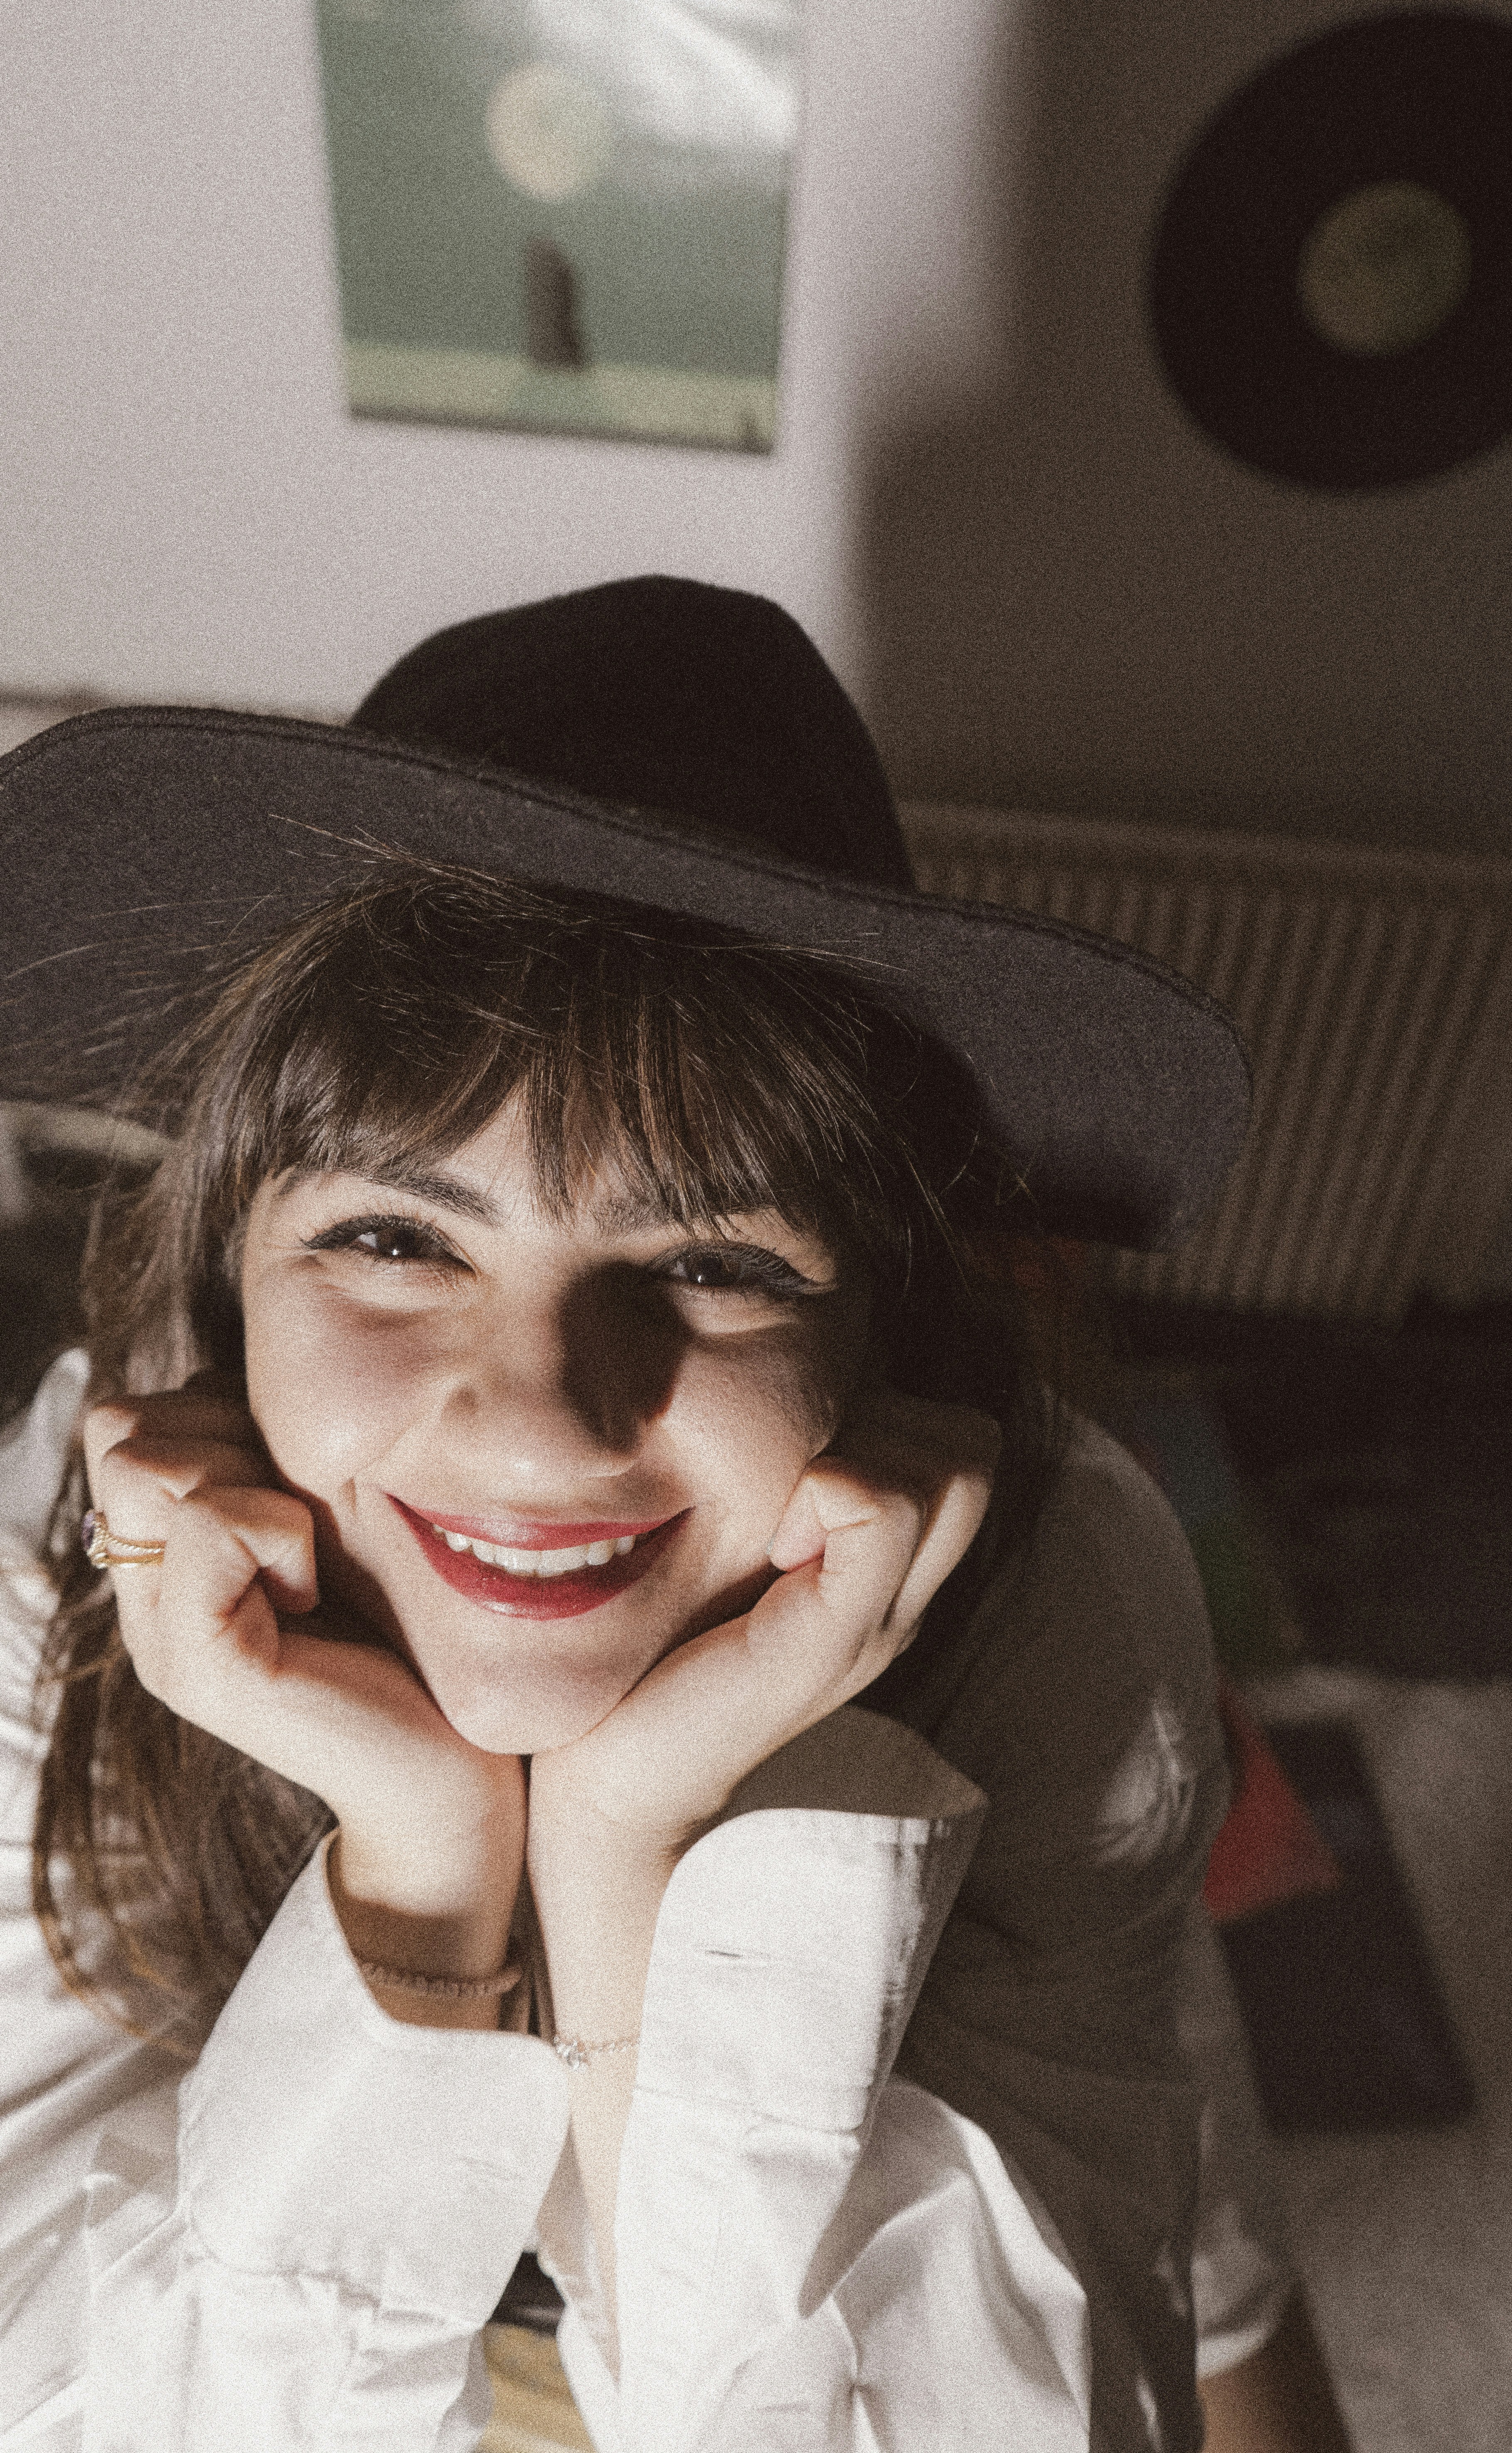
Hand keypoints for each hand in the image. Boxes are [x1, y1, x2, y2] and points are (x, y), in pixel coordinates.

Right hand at [81, 1373, 525, 1917]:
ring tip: (307, 1559)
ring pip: (151, 1464)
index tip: (295, 1490)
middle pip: (121, 1431)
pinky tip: (314, 1593)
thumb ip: (270, 1461)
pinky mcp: (203, 1670)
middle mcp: (142, 1600)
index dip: (216, 1416)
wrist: (456, 1776)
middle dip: (228, 1439)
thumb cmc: (413, 1634)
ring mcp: (160, 1639)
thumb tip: (252, 1375)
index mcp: (165, 1561)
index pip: (124, 1420)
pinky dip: (281, 1532)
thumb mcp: (332, 1523)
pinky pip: (210, 1522)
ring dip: (256, 1482)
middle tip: (302, 1525)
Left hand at [529, 1386, 999, 1849]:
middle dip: (885, 1425)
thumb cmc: (654, 1656)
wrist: (616, 1790)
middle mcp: (903, 1599)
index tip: (798, 1470)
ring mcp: (880, 1624)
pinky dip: (831, 1491)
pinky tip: (771, 1545)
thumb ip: (771, 1494)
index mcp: (885, 1578)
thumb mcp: (730, 1554)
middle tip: (792, 1489)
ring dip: (858, 1455)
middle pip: (971, 1446)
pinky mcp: (832, 1642)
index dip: (889, 1418)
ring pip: (948, 1466)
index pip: (961, 1443)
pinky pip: (882, 1510)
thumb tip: (777, 1390)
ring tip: (778, 1522)